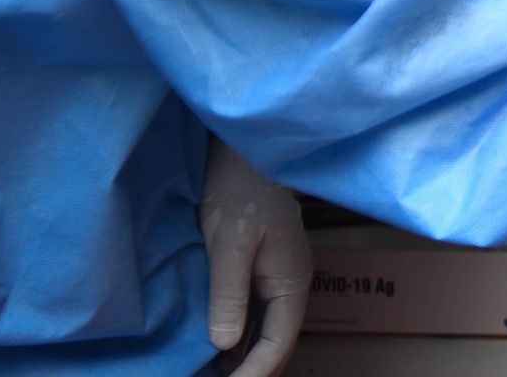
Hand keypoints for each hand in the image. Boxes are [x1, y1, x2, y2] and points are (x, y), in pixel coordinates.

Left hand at [200, 138, 311, 376]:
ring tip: (214, 374)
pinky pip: (255, 316)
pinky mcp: (260, 270)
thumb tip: (222, 345)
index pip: (279, 343)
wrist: (243, 152)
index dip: (255, 374)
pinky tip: (215, 349)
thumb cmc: (239, 191)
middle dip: (255, 372)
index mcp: (291, 280)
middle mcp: (290, 284)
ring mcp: (277, 278)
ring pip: (267, 332)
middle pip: (279, 343)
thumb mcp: (230, 242)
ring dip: (245, 358)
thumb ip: (228, 293)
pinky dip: (239, 338)